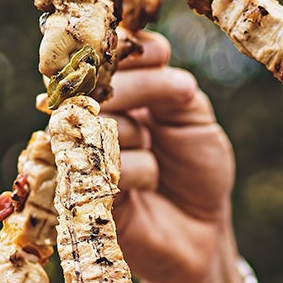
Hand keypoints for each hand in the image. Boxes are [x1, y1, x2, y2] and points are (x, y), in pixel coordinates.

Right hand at [103, 33, 251, 282]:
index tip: (160, 55)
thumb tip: (152, 52)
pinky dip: (139, 171)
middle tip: (181, 95)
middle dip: (142, 86)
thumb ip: (170, 86)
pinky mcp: (80, 193)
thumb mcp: (194, 119)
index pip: (107, 58)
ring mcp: (82, 155)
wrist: (202, 232)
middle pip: (96, 85)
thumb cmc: (196, 173)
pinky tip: (149, 187)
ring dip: (141, 136)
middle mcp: (91, 120)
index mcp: (117, 96)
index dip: (128, 50)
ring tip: (159, 165)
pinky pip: (105, 165)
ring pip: (100, 122)